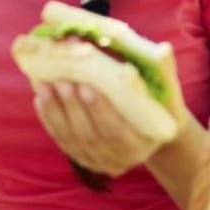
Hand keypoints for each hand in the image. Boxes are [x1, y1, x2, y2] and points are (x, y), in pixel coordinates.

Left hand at [32, 79, 174, 176]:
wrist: (147, 130)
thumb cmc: (159, 105)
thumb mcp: (167, 93)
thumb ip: (163, 73)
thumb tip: (163, 48)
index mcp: (142, 145)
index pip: (117, 131)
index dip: (100, 110)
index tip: (87, 85)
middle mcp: (119, 159)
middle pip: (90, 135)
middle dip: (73, 107)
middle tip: (62, 80)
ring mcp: (98, 161)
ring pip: (71, 138)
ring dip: (56, 110)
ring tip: (45, 84)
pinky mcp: (81, 157)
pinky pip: (61, 139)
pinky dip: (49, 118)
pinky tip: (41, 97)